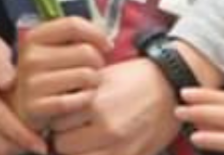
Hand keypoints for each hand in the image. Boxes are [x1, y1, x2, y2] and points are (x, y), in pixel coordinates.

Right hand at [15, 16, 110, 128]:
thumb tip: (106, 42)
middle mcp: (30, 58)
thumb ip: (75, 36)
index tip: (107, 46)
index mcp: (34, 37)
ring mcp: (31, 83)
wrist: (23, 108)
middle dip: (98, 62)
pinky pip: (78, 99)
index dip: (96, 33)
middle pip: (85, 51)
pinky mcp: (37, 108)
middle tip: (94, 69)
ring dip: (95, 81)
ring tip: (88, 84)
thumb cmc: (49, 73)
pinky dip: (87, 98)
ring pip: (87, 75)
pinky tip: (83, 98)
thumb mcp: (54, 48)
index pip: (73, 24)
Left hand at [51, 57, 179, 154]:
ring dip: (78, 149)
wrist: (169, 85)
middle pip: (63, 145)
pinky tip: (99, 145)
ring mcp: (119, 146)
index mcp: (96, 102)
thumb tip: (54, 109)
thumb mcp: (103, 77)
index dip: (58, 118)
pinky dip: (95, 154)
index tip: (64, 114)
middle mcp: (106, 127)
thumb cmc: (135, 77)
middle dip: (65, 136)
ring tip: (86, 137)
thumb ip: (78, 95)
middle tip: (73, 127)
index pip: (56, 122)